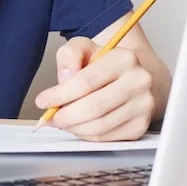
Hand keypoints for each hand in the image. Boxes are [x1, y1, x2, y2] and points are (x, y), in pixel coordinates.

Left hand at [34, 37, 154, 140]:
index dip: (59, 95)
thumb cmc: (104, 63)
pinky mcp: (141, 125)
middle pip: (93, 107)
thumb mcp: (83, 47)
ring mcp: (143, 106)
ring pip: (100, 126)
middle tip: (51, 117)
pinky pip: (107, 137)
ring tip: (62, 121)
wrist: (131, 77)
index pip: (85, 82)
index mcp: (124, 59)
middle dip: (65, 116)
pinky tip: (78, 126)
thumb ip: (69, 55)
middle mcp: (139, 82)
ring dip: (74, 127)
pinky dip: (87, 135)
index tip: (43, 101)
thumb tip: (65, 78)